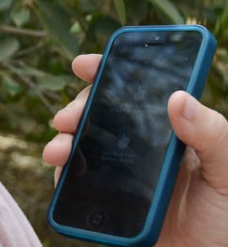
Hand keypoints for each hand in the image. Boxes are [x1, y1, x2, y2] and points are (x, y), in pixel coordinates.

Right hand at [43, 54, 227, 246]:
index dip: (107, 73)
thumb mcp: (227, 172)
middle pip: (99, 115)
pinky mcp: (110, 203)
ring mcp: (123, 174)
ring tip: (57, 151)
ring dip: (63, 142)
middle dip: (76, 110)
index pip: (135, 93)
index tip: (83, 65)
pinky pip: (79, 184)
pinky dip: (64, 175)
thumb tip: (179, 97)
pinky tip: (61, 173)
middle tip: (66, 119)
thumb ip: (212, 135)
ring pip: (83, 146)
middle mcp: (141, 147)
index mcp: (169, 132)